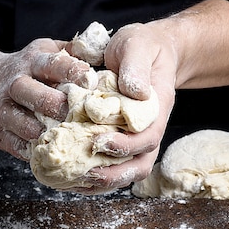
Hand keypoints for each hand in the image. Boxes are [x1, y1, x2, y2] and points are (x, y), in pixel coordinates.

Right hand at [0, 39, 94, 160]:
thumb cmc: (29, 68)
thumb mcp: (47, 50)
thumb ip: (73, 50)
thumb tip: (103, 50)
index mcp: (32, 61)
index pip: (51, 64)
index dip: (71, 71)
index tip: (90, 81)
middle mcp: (15, 83)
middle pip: (32, 93)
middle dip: (54, 104)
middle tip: (75, 112)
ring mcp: (4, 108)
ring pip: (21, 121)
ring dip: (42, 130)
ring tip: (62, 136)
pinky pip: (15, 143)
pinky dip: (31, 150)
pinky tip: (48, 151)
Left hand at [69, 21, 177, 193]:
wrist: (148, 50)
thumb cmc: (143, 47)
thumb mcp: (138, 47)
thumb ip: (136, 67)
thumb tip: (135, 92)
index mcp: (157, 108)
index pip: (148, 137)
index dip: (126, 146)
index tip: (99, 142)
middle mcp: (149, 127)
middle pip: (140, 164)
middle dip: (113, 174)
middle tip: (84, 173)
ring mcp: (135, 135)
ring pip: (126, 170)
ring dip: (101, 181)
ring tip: (73, 181)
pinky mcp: (120, 137)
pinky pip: (112, 163)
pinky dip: (93, 174)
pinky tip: (71, 175)